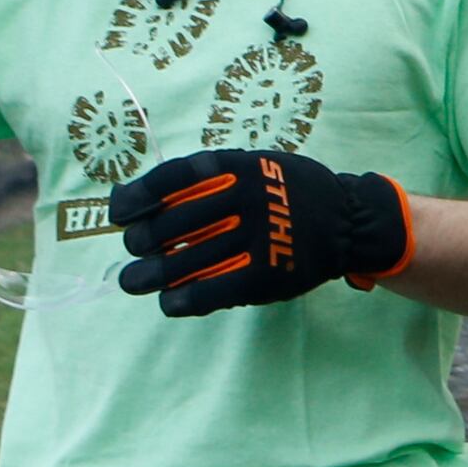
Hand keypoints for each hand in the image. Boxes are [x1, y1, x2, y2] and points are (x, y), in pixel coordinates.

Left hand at [110, 147, 410, 314]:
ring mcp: (253, 239)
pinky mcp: (263, 277)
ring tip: (134, 281)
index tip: (120, 211)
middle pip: (167, 226)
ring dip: (147, 277)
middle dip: (139, 241)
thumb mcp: (250, 164)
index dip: (136, 197)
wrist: (347, 219)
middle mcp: (242, 199)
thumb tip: (128, 196)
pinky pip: (208, 293)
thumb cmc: (286, 188)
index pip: (169, 180)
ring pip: (179, 265)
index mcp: (235, 166)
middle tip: (135, 249)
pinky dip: (180, 301)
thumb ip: (200, 177)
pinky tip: (169, 302)